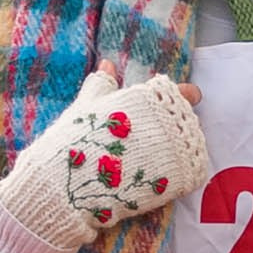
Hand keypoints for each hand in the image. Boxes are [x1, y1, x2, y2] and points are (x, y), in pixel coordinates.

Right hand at [0, 66, 210, 252]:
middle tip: (158, 138)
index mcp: (142, 100)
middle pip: (184, 119)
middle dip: (177, 125)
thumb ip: (101, 86)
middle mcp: (161, 123)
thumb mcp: (84, 109)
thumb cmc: (70, 143)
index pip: (175, 93)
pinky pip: (190, 172)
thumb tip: (108, 65)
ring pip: (189, 145)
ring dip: (178, 148)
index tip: (184, 98)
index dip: (182, 96)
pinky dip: (181, 171)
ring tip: (156, 157)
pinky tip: (163, 174)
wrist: (62, 187)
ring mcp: (169, 153)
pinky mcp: (172, 181)